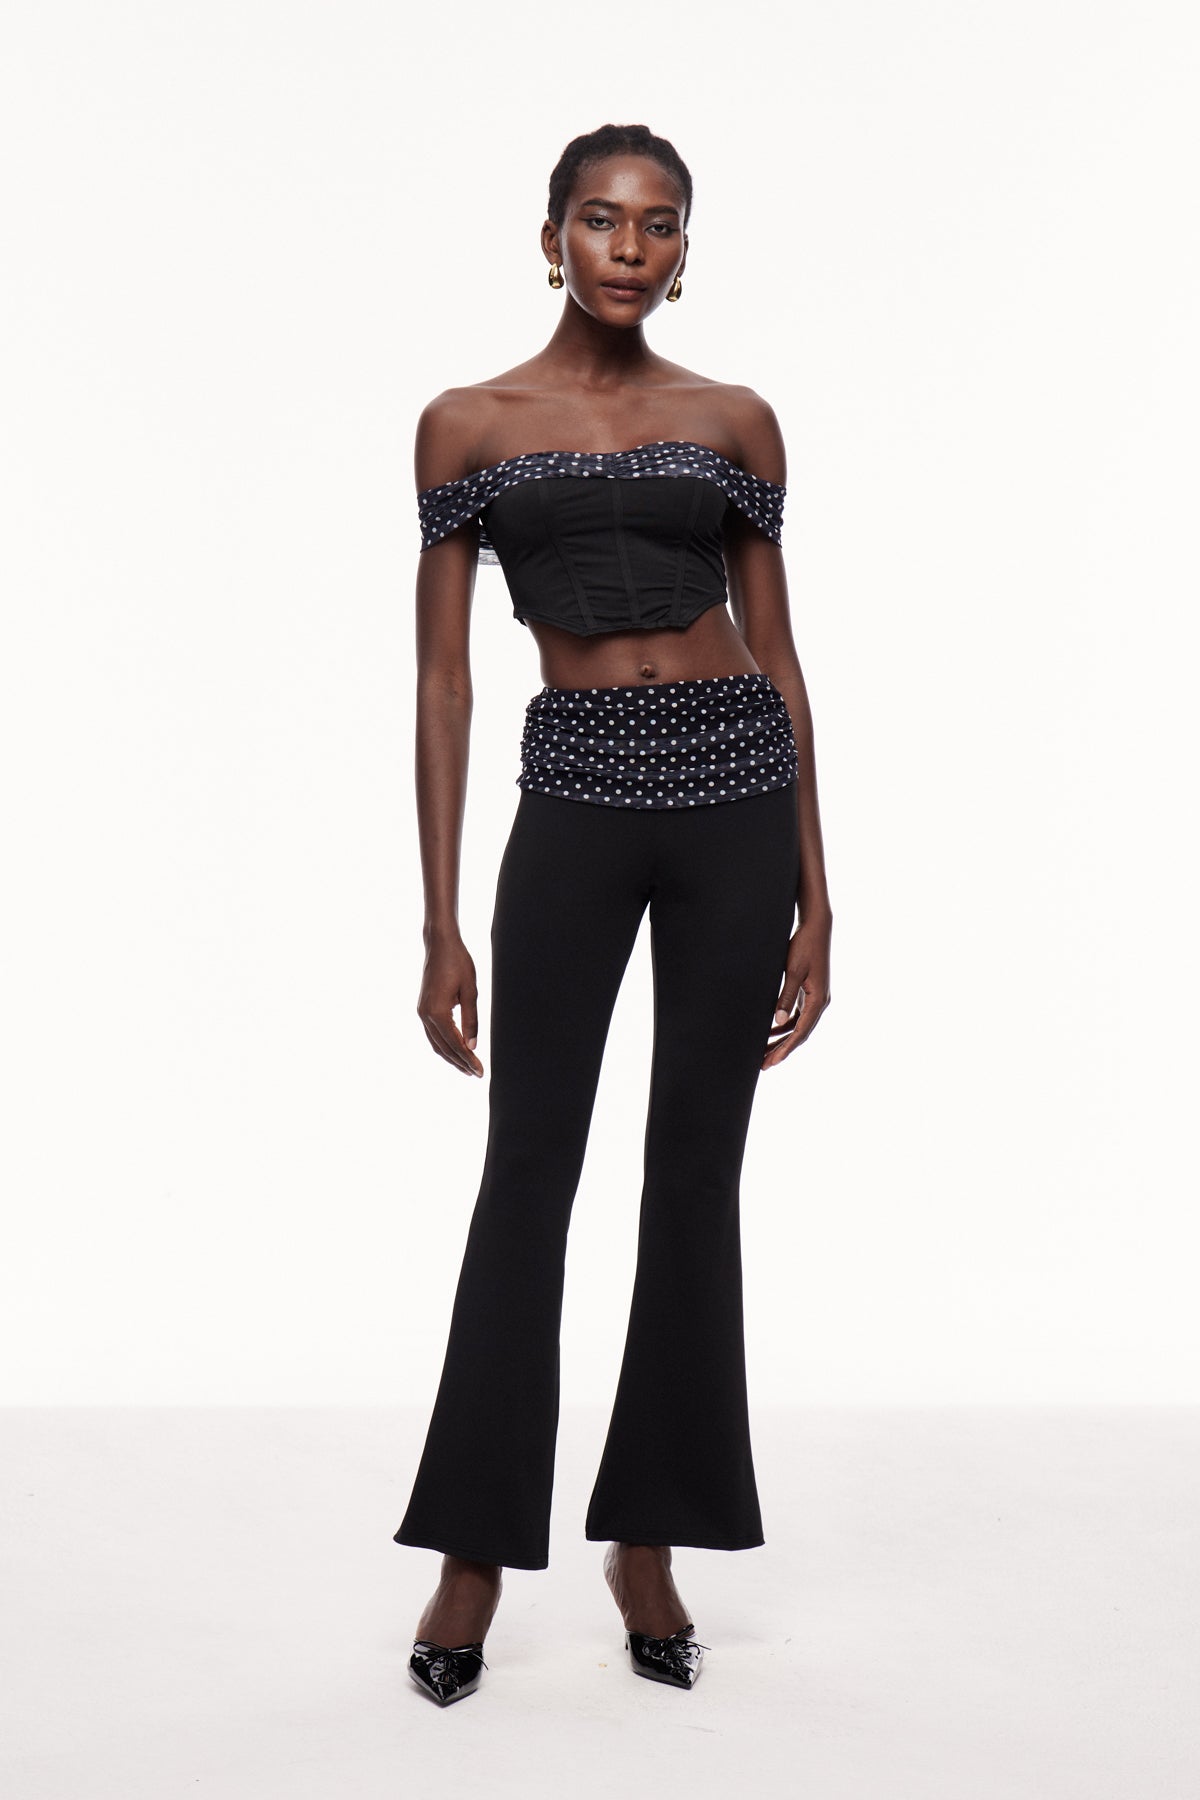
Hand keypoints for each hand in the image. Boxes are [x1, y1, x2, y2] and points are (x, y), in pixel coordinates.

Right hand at [418, 933, 483, 1076]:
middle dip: (460, 1062)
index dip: (468, 1059)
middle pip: (443, 1048)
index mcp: (438, 1013)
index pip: (455, 1044)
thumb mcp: (470, 992)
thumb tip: (472, 1045)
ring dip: (451, 1056)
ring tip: (466, 1066)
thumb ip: (471, 1020)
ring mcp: (422, 1012)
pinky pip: (433, 1033)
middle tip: (476, 1073)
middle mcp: (426, 1015)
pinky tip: (455, 1049)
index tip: (480, 1071)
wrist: (440, 944)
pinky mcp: (424, 1008)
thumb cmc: (458, 963)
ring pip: (436, 1043)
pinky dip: (444, 1045)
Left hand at [762, 912, 831, 1069]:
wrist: (816, 928)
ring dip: (782, 1039)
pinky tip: (772, 1030)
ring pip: (798, 1026)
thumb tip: (778, 1021)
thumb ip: (785, 996)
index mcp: (818, 1001)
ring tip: (765, 1051)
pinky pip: (798, 1015)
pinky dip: (785, 1025)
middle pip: (799, 1033)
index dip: (785, 1048)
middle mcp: (820, 1003)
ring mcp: (816, 998)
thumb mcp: (793, 971)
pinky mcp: (810, 992)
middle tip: (764, 1064)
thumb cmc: (804, 946)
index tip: (772, 1061)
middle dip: (782, 1049)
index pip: (800, 1032)